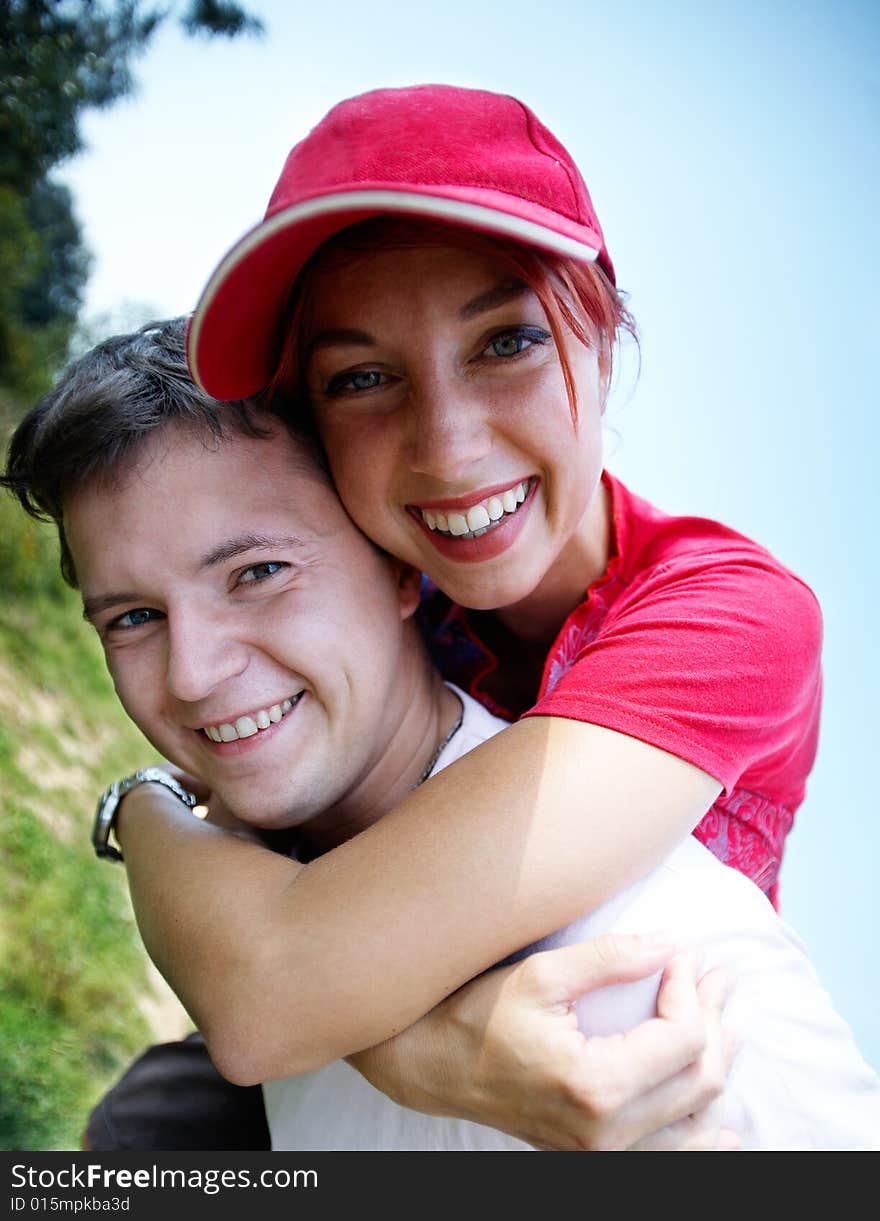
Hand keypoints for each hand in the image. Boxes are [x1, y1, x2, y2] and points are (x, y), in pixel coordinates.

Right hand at [349, 934, 736, 1150]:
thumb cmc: (479, 1017)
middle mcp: (608, 1131)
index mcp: (596, 1085)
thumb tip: (670, 943)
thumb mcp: (540, 975)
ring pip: (694, 1115)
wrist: (433, 1068)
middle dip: (716, 1017)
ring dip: (720, 1064)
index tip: (682, 952)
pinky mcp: (597, 1156)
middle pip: (699, 1076)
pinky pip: (670, 1154)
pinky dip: (702, 1134)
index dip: (691, 988)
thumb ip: (610, 958)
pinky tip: (724, 1125)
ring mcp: (604, 1152)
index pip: (682, 1037)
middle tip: (721, 973)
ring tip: (735, 1023)